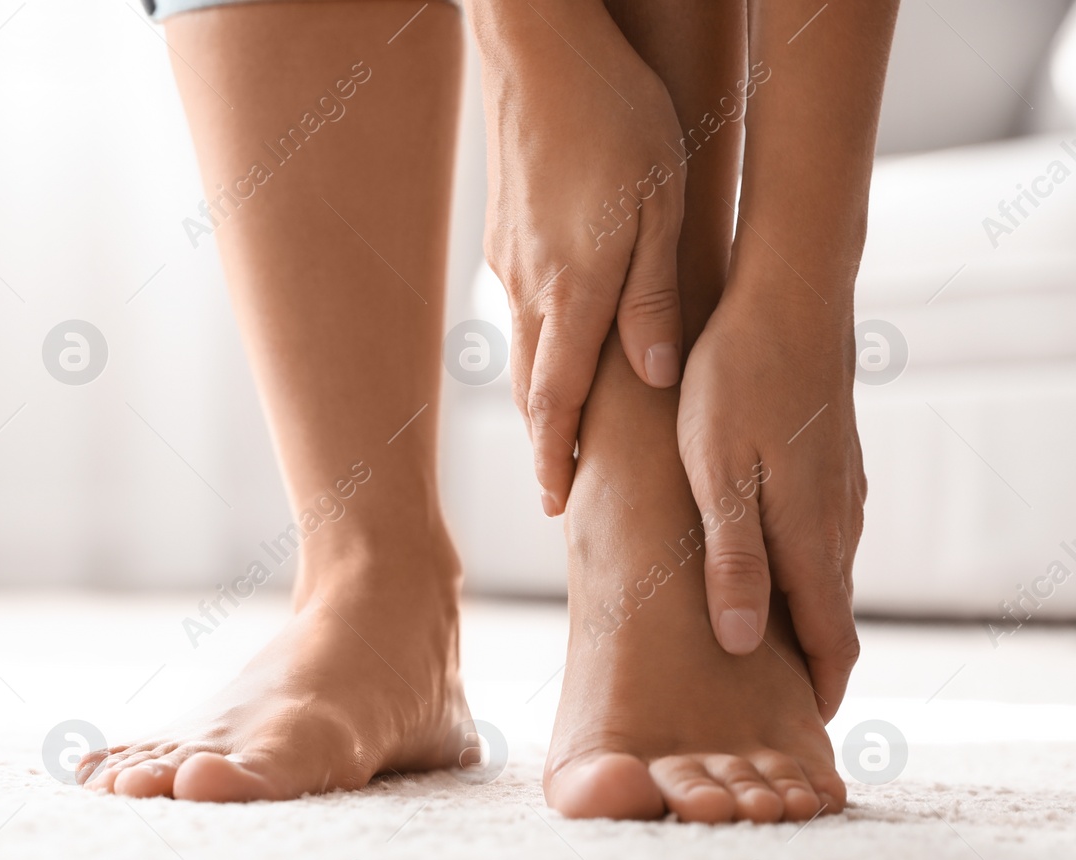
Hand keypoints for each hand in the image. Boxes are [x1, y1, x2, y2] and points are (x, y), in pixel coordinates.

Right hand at [474, 1, 686, 514]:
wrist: (540, 50)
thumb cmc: (617, 118)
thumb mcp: (661, 205)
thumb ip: (653, 296)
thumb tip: (652, 377)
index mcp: (573, 290)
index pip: (556, 401)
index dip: (556, 457)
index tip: (556, 502)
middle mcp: (530, 288)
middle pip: (531, 388)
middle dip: (544, 442)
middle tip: (558, 487)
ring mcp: (509, 263)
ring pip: (521, 351)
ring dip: (538, 399)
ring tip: (557, 432)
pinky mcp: (504, 236)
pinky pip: (518, 311)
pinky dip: (535, 348)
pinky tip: (555, 345)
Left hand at [677, 284, 866, 719]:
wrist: (788, 298)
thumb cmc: (736, 385)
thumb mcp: (716, 478)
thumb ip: (732, 560)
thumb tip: (745, 641)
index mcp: (808, 537)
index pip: (829, 638)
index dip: (822, 689)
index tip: (807, 729)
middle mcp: (836, 521)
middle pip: (831, 613)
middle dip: (812, 663)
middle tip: (781, 706)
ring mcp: (839, 489)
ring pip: (826, 572)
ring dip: (807, 615)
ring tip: (771, 651)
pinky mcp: (830, 461)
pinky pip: (821, 534)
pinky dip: (803, 568)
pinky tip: (773, 567)